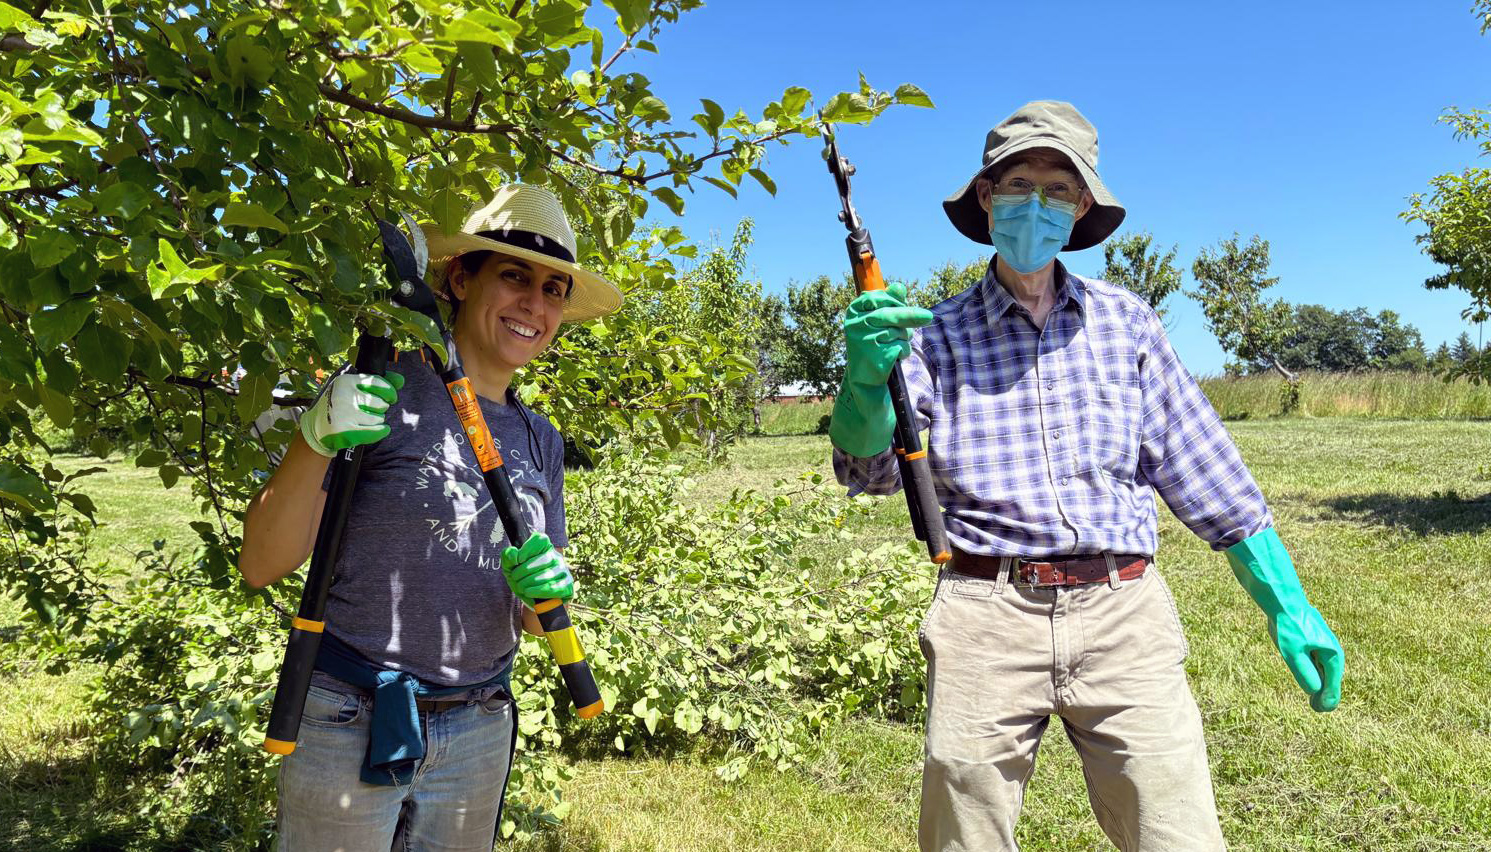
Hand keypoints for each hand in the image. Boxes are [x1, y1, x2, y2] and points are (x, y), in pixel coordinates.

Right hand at [300, 370, 405, 457]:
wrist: (317, 428)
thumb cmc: (340, 405)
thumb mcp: (352, 389)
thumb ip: (377, 383)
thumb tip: (401, 380)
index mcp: (345, 381)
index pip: (378, 383)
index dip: (389, 391)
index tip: (391, 397)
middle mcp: (343, 396)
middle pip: (381, 403)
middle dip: (381, 408)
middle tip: (371, 411)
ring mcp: (343, 414)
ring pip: (379, 418)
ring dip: (378, 420)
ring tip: (366, 420)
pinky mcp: (345, 431)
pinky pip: (375, 431)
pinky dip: (381, 431)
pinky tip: (381, 430)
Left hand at [501, 532, 573, 608]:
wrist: (532, 598)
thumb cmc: (522, 578)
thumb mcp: (510, 566)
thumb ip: (507, 556)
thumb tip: (514, 554)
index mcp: (544, 547)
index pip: (540, 540)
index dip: (527, 549)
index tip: (517, 560)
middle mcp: (556, 556)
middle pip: (544, 559)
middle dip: (524, 571)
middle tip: (515, 578)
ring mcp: (563, 571)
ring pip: (548, 574)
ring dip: (529, 582)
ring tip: (521, 587)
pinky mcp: (567, 585)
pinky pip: (554, 588)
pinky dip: (538, 591)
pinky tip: (529, 592)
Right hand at [842, 283, 933, 387]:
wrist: (865, 377)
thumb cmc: (874, 342)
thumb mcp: (877, 320)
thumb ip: (888, 302)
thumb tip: (899, 287)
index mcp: (853, 312)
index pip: (877, 298)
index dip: (893, 301)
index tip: (902, 305)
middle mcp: (855, 325)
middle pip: (890, 314)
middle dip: (911, 315)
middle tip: (929, 316)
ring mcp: (865, 340)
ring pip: (898, 331)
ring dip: (905, 337)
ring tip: (895, 344)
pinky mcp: (877, 355)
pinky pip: (901, 346)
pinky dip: (904, 350)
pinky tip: (896, 357)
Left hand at [1225, 527, 1343, 711]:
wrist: (1283, 601)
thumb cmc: (1288, 627)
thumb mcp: (1293, 654)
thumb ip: (1305, 674)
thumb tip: (1315, 692)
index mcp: (1332, 655)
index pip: (1332, 685)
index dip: (1326, 699)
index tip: (1320, 710)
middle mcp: (1332, 650)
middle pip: (1330, 678)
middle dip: (1325, 693)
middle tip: (1318, 709)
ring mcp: (1324, 644)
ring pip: (1324, 669)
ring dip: (1320, 682)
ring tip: (1316, 700)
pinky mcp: (1314, 639)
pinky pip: (1317, 660)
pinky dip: (1315, 671)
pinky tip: (1310, 676)